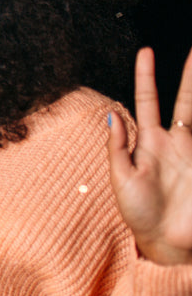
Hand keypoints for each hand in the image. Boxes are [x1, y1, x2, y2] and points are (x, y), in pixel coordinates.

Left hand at [109, 48, 191, 265]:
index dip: (147, 76)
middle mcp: (177, 143)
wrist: (165, 244)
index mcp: (150, 141)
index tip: (145, 50)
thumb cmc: (139, 213)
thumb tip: (112, 114)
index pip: (149, 100)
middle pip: (186, 100)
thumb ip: (118, 147)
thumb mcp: (121, 178)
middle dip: (190, 75)